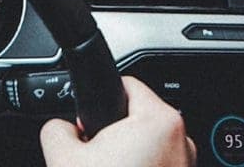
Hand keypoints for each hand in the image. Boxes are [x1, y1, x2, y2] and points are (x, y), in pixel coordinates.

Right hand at [40, 76, 195, 166]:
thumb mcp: (63, 157)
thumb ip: (56, 128)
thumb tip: (61, 128)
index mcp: (160, 120)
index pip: (125, 84)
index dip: (97, 100)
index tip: (88, 120)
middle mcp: (182, 139)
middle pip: (136, 117)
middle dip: (112, 133)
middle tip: (94, 157)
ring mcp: (187, 164)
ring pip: (148, 145)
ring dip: (127, 155)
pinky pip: (157, 164)